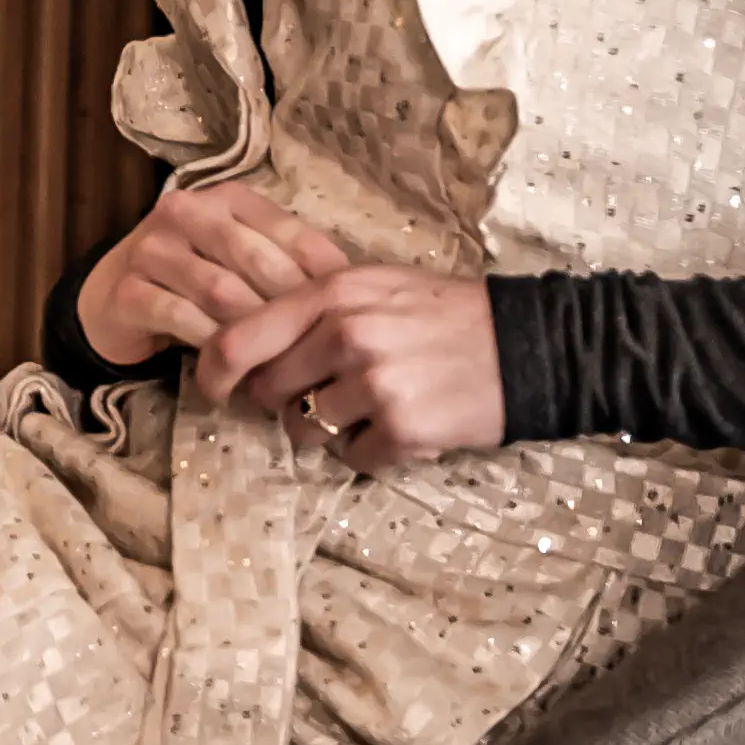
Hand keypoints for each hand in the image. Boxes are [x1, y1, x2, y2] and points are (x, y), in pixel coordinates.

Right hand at [76, 180, 347, 369]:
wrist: (118, 297)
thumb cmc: (199, 279)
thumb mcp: (247, 261)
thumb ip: (288, 265)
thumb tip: (355, 294)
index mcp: (227, 198)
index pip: (289, 231)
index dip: (324, 273)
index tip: (350, 312)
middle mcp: (185, 212)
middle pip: (256, 261)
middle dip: (290, 308)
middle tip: (318, 348)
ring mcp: (151, 249)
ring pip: (220, 291)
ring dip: (254, 332)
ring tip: (281, 365)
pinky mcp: (126, 290)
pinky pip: (182, 319)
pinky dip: (213, 346)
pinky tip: (234, 369)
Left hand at [206, 263, 505, 470]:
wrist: (531, 345)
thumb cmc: (444, 314)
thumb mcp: (374, 286)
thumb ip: (313, 308)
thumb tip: (246, 344)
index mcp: (331, 294)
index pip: (237, 341)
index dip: (213, 372)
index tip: (215, 390)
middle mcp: (346, 336)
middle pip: (268, 393)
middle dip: (284, 403)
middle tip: (324, 396)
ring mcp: (374, 384)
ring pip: (307, 429)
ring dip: (332, 428)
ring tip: (376, 406)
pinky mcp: (404, 429)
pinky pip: (354, 458)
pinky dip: (373, 451)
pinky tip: (404, 425)